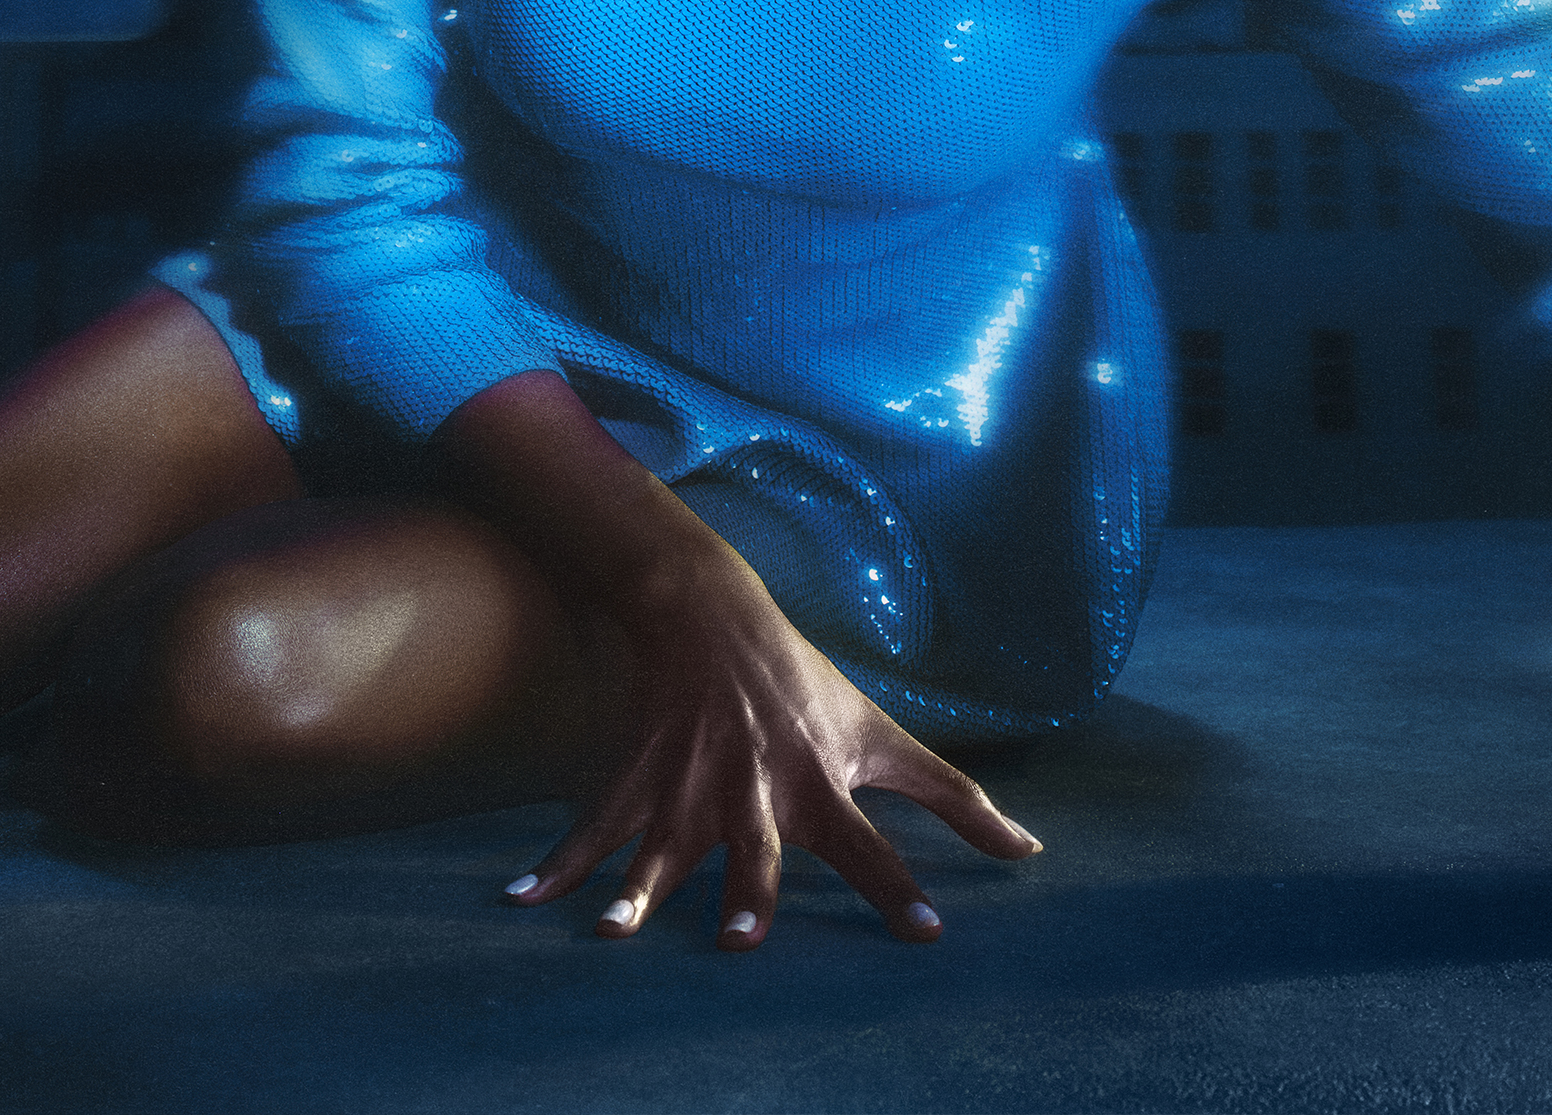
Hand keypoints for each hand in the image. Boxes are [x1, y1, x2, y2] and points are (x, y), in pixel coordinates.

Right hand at [504, 543, 1041, 948]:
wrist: (709, 612)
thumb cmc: (805, 685)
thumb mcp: (881, 733)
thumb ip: (955, 797)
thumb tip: (1030, 851)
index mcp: (817, 781)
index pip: (870, 845)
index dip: (899, 888)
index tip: (928, 931)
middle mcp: (754, 788)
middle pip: (755, 848)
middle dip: (748, 890)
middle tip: (740, 940)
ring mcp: (689, 783)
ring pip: (663, 843)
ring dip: (639, 888)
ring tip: (615, 931)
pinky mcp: (637, 774)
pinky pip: (592, 824)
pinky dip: (555, 866)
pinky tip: (521, 902)